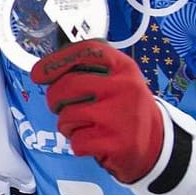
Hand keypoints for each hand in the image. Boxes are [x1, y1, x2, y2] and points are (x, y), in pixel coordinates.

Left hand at [32, 39, 163, 183]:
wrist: (157, 143)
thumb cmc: (122, 108)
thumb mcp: (115, 80)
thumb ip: (85, 70)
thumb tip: (41, 72)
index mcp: (124, 68)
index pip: (86, 52)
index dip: (56, 61)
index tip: (39, 73)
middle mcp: (126, 88)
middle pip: (67, 86)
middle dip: (54, 99)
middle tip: (60, 106)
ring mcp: (122, 116)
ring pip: (67, 115)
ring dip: (67, 124)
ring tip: (85, 125)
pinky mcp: (118, 143)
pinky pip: (76, 141)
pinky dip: (78, 143)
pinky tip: (95, 141)